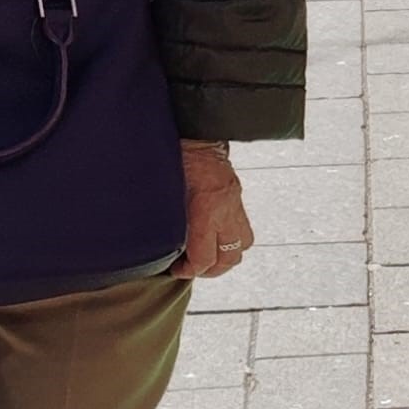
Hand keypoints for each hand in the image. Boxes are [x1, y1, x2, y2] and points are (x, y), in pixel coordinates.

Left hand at [173, 140, 253, 278]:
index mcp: (206, 211)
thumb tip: (165, 243)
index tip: (178, 270)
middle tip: (193, 270)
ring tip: (209, 258)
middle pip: (227, 259)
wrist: (200, 137)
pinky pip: (243, 232)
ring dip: (225, 258)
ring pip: (241, 248)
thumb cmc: (179, 160)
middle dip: (210, 271)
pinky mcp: (239, 202)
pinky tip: (216, 239)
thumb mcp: (167, 192)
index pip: (205, 257)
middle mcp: (226, 213)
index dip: (190, 270)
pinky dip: (231, 242)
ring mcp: (236, 208)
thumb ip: (170, 221)